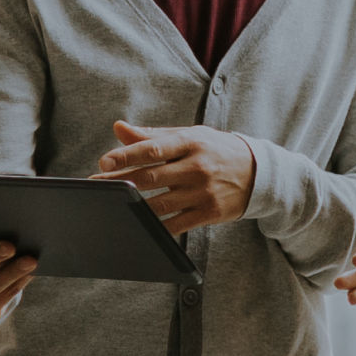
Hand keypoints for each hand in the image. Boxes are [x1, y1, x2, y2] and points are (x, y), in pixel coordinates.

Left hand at [93, 121, 255, 233]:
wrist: (260, 172)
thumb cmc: (215, 150)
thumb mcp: (189, 136)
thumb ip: (152, 135)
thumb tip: (118, 128)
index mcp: (190, 142)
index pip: (152, 149)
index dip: (126, 156)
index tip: (104, 163)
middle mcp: (197, 167)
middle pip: (151, 177)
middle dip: (120, 183)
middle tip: (95, 185)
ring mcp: (204, 192)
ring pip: (160, 204)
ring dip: (132, 207)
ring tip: (110, 207)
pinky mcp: (209, 213)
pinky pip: (176, 225)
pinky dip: (155, 227)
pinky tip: (137, 225)